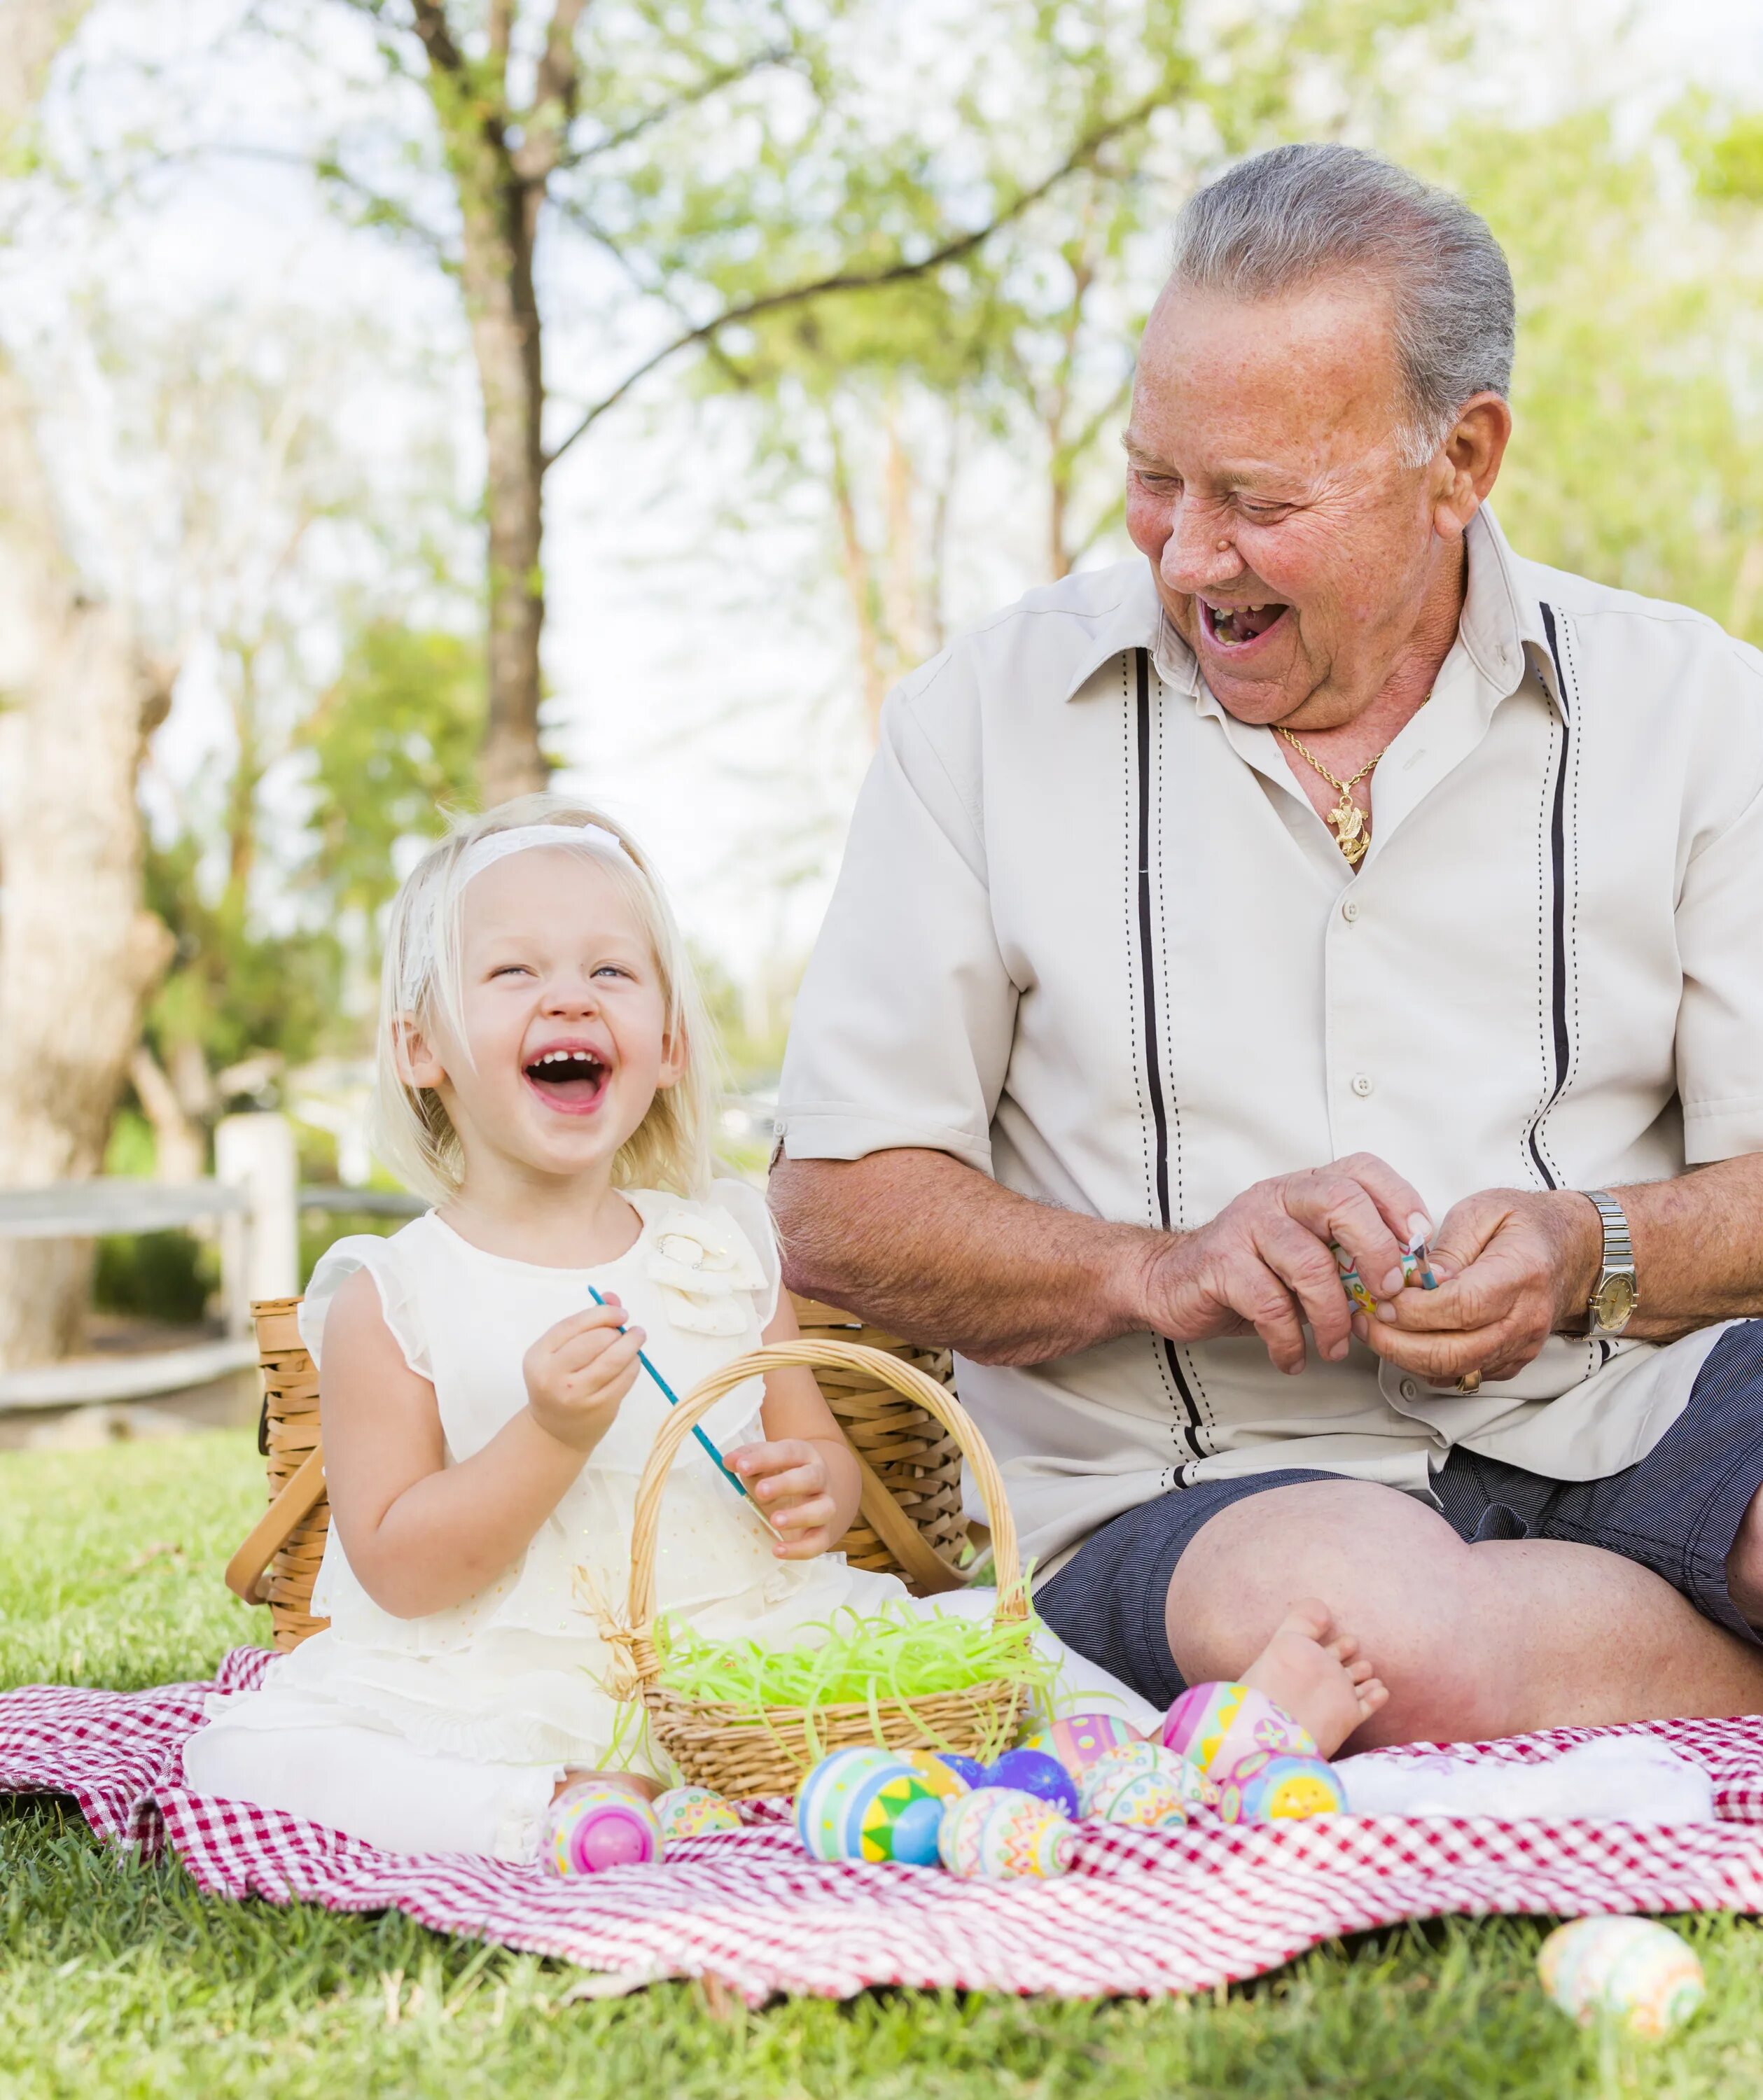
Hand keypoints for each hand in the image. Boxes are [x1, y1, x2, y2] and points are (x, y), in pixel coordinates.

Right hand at [522, 1298, 643, 1452]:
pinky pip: (625, 1377)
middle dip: (616, 1330)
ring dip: (632, 1344)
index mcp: (538, 1356)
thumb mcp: (560, 1353)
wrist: (554, 1432)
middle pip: (595, 1341)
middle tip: (627, 1330)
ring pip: (614, 1359)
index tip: (620, 1312)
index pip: (573, 1325)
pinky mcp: (599, 1407)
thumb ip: (585, 1323)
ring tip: (637, 1337)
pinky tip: (633, 1361)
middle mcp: (553, 1376)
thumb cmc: (558, 1383)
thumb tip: (612, 1298)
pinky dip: (634, 1364)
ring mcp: (577, 1394)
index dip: (601, 1314)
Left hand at [729, 1438, 840, 1558]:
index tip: (741, 1467)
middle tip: (760, 1492)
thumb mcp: (763, 1464)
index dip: (765, 1458)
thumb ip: (747, 1459)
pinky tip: (778, 1550)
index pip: (788, 1452)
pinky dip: (801, 1549)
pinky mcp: (824, 1531)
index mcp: (803, 1455)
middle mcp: (819, 1478)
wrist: (810, 1496)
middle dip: (785, 1484)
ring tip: (774, 1521)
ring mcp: (824, 1504)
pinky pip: (819, 1542)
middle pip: (810, 1477)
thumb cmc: (780, 1477)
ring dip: (800, 1515)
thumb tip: (728, 1461)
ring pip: (824, 1509)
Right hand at [1137, 1154, 1432, 1374]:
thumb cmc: (1250, 1272)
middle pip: (1340, 1200)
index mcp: (1306, 1187)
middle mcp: (1278, 1196)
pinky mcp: (1221, 1263)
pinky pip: (1269, 1304)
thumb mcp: (1307, 1258)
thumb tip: (1410, 1287)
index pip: (1363, 1170)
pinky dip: (1289, 1340)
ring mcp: (1247, 1225)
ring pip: (1308, 1261)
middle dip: (1376, 1251)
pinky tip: (1293, 1356)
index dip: (1401, 1203)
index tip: (1417, 1251)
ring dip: (1333, 1316)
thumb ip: (1350, 1261)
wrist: (1169, 1281)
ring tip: (1335, 1346)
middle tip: (1388, 1296)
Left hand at [1357, 1189, 1601, 1384]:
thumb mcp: (1483, 1211)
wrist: (1572, 1250)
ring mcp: (1521, 1345)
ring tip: (1377, 1331)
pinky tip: (1407, 1340)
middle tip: (1367, 1321)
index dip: (1415, 1311)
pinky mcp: (1512, 1361)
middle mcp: (1525, 1318)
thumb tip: (1418, 1280)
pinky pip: (1464, 1376)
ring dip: (1406, 1358)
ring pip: (1456, 1371)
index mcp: (1521, 1273)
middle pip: (1455, 1352)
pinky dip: (1428, 1365)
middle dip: (1398, 1344)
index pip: (1462, 1307)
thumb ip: (1447, 1247)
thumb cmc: (1525, 1224)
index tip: (1382, 1300)